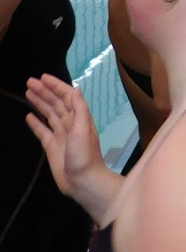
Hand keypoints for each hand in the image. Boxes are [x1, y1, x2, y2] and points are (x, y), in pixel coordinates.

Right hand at [25, 75, 104, 198]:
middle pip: (55, 103)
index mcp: (79, 117)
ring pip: (48, 114)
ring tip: (28, 92)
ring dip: (39, 103)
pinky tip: (29, 115)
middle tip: (29, 81)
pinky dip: (36, 123)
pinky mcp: (51, 146)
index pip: (66, 96)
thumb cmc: (84, 155)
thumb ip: (79, 109)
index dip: (56, 86)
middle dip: (44, 91)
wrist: (82, 181)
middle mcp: (69, 123)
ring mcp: (60, 134)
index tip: (43, 77)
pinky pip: (42, 131)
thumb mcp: (83, 129)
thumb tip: (76, 89)